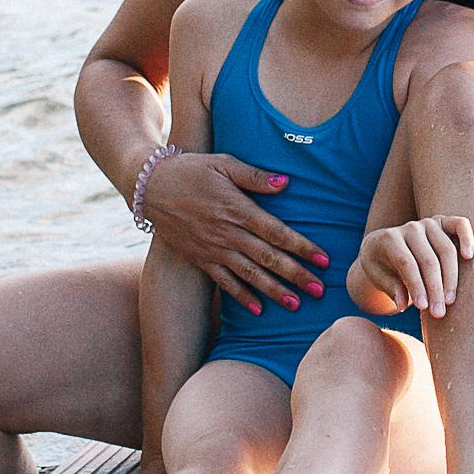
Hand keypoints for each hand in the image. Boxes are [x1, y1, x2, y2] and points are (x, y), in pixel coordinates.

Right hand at [141, 147, 327, 314]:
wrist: (149, 187)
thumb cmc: (191, 170)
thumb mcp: (223, 163)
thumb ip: (254, 176)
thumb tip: (286, 182)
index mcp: (238, 209)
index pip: (277, 232)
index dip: (302, 247)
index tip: (324, 260)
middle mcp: (228, 234)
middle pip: (268, 258)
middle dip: (296, 275)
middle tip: (319, 291)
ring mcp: (213, 249)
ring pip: (249, 275)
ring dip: (274, 291)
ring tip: (296, 305)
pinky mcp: (200, 259)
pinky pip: (224, 282)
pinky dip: (241, 297)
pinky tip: (259, 310)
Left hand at [355, 213, 473, 320]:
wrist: (383, 245)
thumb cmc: (381, 265)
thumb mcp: (376, 276)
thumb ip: (390, 287)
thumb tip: (403, 304)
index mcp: (389, 239)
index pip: (407, 264)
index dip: (417, 286)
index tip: (423, 307)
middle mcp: (410, 228)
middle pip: (428, 260)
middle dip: (435, 289)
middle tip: (439, 312)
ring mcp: (428, 223)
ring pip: (446, 249)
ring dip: (451, 277)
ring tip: (450, 301)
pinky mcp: (443, 222)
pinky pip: (460, 224)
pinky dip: (467, 237)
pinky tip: (469, 257)